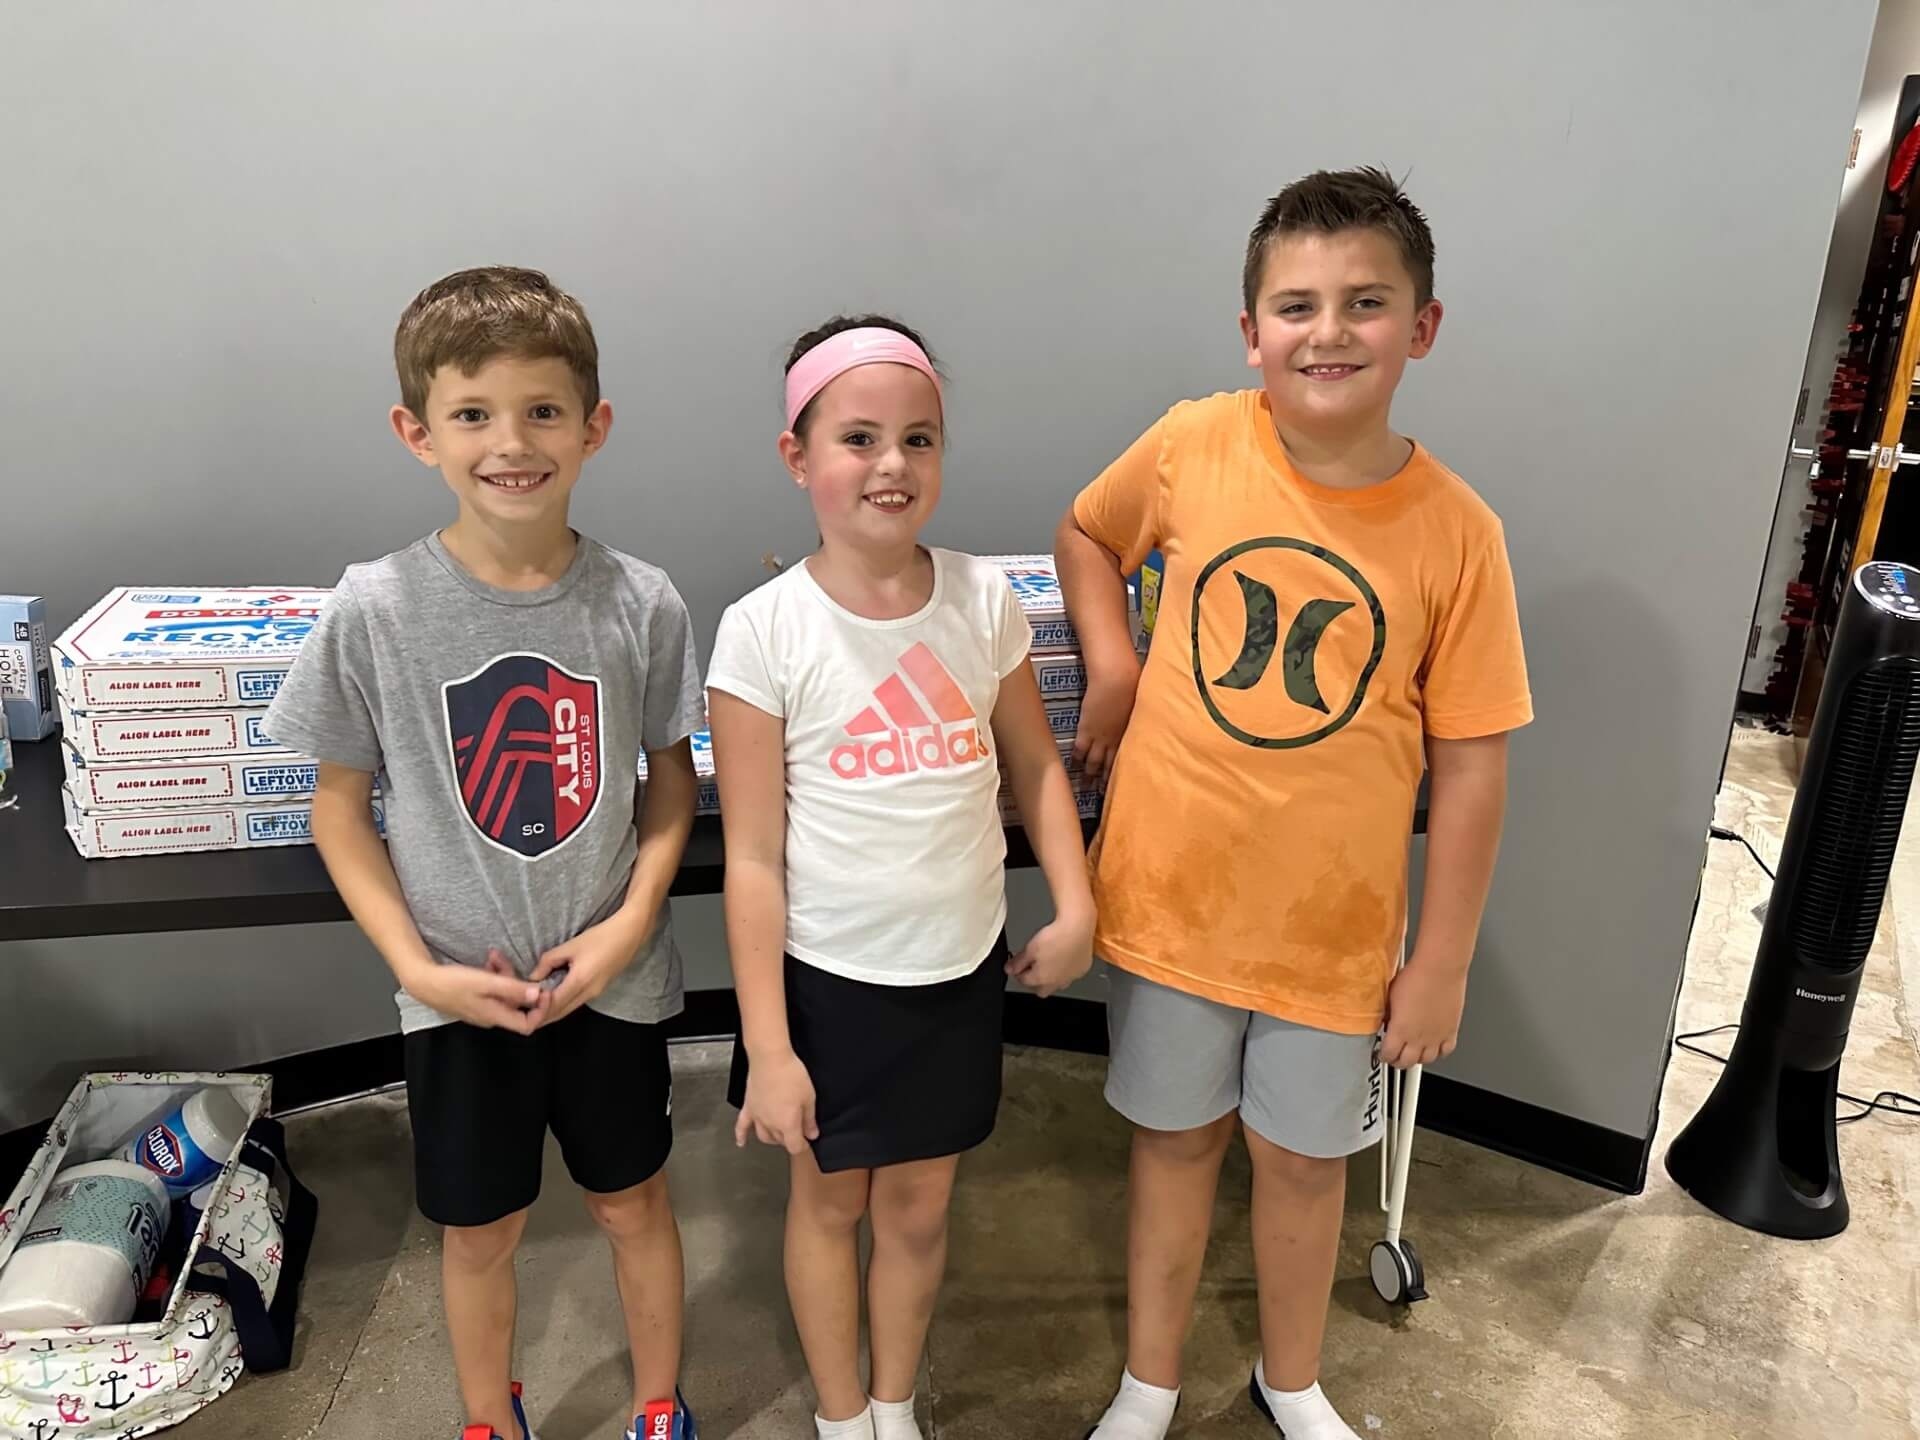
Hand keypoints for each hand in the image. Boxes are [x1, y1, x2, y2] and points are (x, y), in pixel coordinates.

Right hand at [405, 950, 549, 1033]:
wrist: (423, 982)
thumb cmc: (452, 983)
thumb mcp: (486, 982)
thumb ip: (513, 989)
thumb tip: (538, 994)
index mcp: (496, 1015)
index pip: (528, 1024)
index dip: (541, 1010)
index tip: (544, 990)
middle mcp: (491, 1016)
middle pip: (517, 1003)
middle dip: (517, 981)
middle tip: (507, 962)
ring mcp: (482, 1008)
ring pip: (504, 993)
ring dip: (504, 973)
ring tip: (493, 957)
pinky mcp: (476, 1000)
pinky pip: (493, 989)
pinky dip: (494, 975)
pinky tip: (487, 961)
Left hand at [530, 910, 649, 1025]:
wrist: (630, 934)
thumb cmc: (601, 937)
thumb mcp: (571, 945)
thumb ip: (549, 961)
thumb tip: (533, 977)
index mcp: (580, 982)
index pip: (554, 1005)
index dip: (537, 1010)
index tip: (522, 1008)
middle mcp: (588, 993)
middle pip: (560, 1013)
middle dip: (542, 1017)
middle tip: (523, 1015)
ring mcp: (596, 993)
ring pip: (568, 1009)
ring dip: (552, 1011)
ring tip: (534, 1008)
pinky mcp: (599, 989)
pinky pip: (576, 1002)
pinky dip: (562, 1004)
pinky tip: (552, 998)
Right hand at [734, 1047, 819, 1153]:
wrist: (770, 1058)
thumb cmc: (790, 1074)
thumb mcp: (809, 1097)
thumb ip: (809, 1119)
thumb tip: (812, 1133)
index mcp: (787, 1124)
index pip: (794, 1146)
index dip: (803, 1147)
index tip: (807, 1144)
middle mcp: (770, 1124)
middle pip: (780, 1140)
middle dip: (790, 1139)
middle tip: (798, 1132)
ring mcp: (758, 1116)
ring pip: (764, 1136)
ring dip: (773, 1139)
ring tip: (779, 1135)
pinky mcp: (748, 1106)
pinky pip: (742, 1126)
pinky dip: (741, 1136)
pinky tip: (741, 1142)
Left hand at [1006, 910, 1093, 998]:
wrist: (1078, 928)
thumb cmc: (1056, 937)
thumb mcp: (1030, 948)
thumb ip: (1018, 962)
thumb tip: (1009, 969)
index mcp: (1042, 978)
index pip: (1024, 981)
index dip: (1018, 972)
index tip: (1017, 965)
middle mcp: (1057, 982)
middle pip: (1041, 989)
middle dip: (1035, 981)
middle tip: (1032, 966)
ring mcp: (1071, 977)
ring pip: (1057, 984)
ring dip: (1051, 977)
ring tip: (1048, 960)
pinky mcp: (1082, 969)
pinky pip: (1071, 975)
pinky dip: (1066, 970)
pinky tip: (1064, 957)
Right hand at [1073, 660, 1139, 780]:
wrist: (1117, 680)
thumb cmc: (1133, 688)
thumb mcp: (1140, 709)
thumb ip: (1140, 720)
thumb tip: (1149, 722)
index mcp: (1130, 737)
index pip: (1126, 761)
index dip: (1123, 773)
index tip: (1122, 784)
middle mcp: (1115, 742)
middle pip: (1109, 766)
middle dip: (1106, 781)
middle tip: (1103, 793)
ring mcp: (1099, 737)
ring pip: (1094, 762)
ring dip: (1090, 775)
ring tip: (1087, 785)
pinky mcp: (1086, 730)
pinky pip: (1080, 750)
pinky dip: (1077, 759)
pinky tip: (1075, 765)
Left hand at [1381, 962, 1468, 1068]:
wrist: (1439, 969)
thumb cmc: (1416, 977)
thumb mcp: (1390, 996)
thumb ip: (1388, 1014)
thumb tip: (1386, 1020)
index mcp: (1400, 1031)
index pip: (1388, 1055)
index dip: (1383, 1055)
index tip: (1382, 1052)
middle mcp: (1419, 1038)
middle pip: (1406, 1062)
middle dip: (1398, 1062)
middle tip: (1395, 1057)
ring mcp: (1436, 1036)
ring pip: (1426, 1060)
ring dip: (1417, 1058)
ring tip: (1412, 1053)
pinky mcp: (1451, 1030)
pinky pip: (1446, 1051)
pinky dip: (1439, 1052)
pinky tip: (1434, 1047)